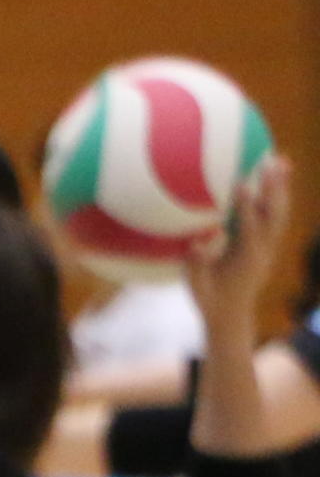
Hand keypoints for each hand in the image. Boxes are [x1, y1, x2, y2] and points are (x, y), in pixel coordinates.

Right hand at [186, 154, 292, 336]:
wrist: (231, 315)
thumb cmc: (209, 300)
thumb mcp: (196, 287)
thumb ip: (197, 264)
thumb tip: (197, 241)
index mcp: (246, 260)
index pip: (249, 228)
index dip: (246, 206)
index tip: (241, 183)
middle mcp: (263, 250)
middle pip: (274, 215)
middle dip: (273, 189)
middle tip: (270, 162)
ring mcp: (268, 246)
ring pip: (279, 213)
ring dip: (280, 187)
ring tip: (280, 160)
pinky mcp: (267, 243)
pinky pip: (275, 215)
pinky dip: (277, 195)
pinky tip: (276, 175)